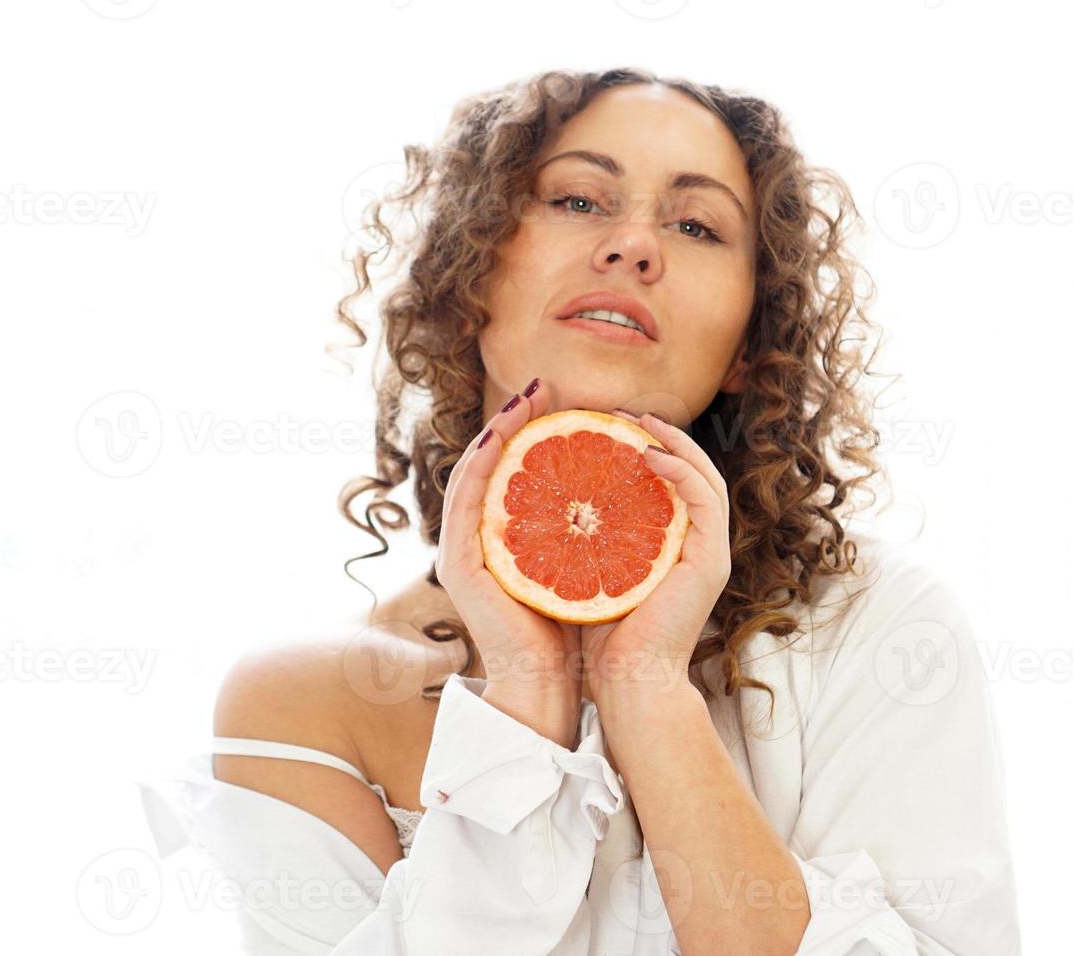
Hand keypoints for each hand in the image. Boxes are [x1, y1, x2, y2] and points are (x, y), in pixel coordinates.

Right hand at [434, 377, 581, 746]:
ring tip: (525, 398)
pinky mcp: (459, 565)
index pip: (512, 473)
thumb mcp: (586, 564)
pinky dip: (482, 466)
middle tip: (542, 386)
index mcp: (504, 540)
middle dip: (512, 419)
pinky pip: (465, 502)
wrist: (550, 687)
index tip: (560, 400)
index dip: (530, 431)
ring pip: (472, 474)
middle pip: (489, 465)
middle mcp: (476, 541)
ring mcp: (462, 552)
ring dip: (496, 431)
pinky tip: (504, 437)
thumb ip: (587, 529)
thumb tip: (613, 489)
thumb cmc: (575, 631)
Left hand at [578, 410, 731, 705]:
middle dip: (663, 435)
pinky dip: (680, 470)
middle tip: (625, 412)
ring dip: (674, 442)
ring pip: (705, 477)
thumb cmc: (601, 637)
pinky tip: (646, 453)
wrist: (628, 684)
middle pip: (694, 471)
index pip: (671, 484)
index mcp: (674, 548)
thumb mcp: (589, 571)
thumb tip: (548, 501)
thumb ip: (584, 538)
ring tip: (638, 421)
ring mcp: (710, 552)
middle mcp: (699, 546)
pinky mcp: (710, 561)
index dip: (649, 448)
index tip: (612, 425)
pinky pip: (703, 498)